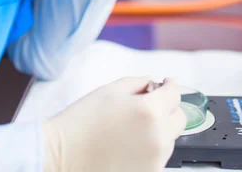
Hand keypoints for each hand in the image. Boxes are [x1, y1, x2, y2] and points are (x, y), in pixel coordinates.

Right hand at [43, 76, 185, 171]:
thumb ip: (139, 82)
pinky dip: (151, 146)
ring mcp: (155, 160)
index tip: (165, 83)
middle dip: (168, 107)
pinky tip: (130, 142)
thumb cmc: (82, 121)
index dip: (169, 85)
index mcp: (149, 111)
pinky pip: (159, 156)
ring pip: (170, 138)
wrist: (62, 155)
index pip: (174, 94)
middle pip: (179, 117)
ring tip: (134, 125)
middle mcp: (158, 137)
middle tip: (150, 103)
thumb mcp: (111, 90)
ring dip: (160, 128)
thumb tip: (153, 84)